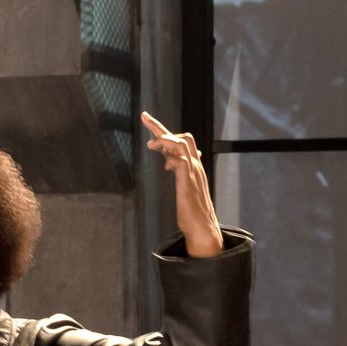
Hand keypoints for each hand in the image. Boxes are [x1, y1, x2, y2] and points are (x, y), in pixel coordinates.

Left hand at [140, 111, 224, 257]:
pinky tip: (165, 165)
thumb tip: (169, 161)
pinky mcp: (189, 182)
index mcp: (193, 166)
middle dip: (160, 126)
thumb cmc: (191, 210)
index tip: (147, 120)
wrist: (202, 228)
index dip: (164, 130)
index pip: (181, 141)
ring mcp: (194, 172)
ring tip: (151, 145)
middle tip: (144, 117)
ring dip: (164, 140)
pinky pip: (181, 160)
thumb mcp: (184, 185)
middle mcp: (195, 165)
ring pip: (182, 144)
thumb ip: (179, 171)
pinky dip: (171, 157)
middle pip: (183, 137)